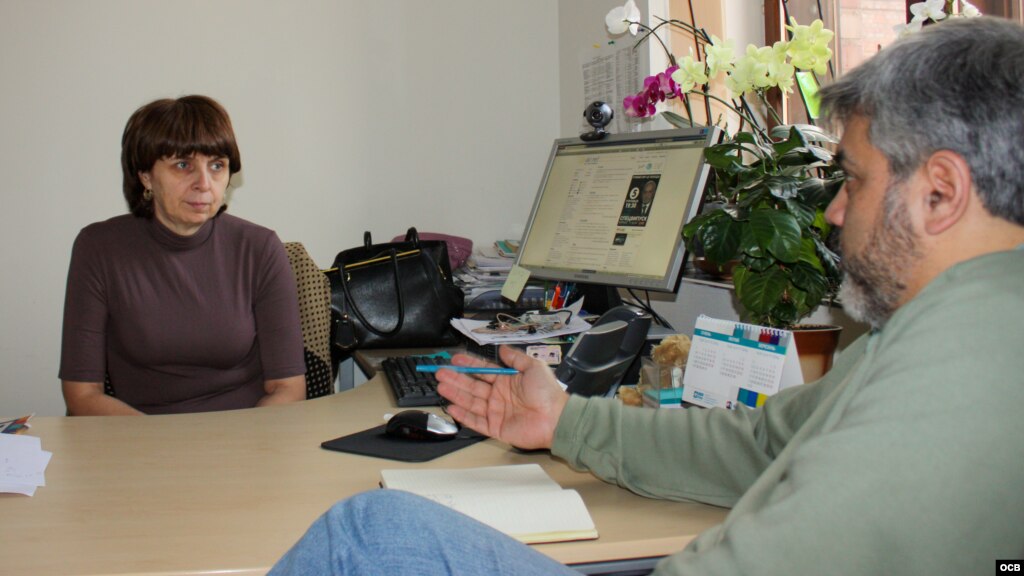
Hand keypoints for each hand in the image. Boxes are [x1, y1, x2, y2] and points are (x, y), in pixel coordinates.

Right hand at [436, 345, 568, 449]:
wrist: (556, 419)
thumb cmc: (547, 393)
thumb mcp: (534, 367)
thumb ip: (516, 358)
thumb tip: (502, 348)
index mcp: (507, 380)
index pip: (483, 370)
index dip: (469, 364)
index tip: (454, 359)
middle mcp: (499, 395)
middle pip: (473, 386)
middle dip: (456, 379)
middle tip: (440, 373)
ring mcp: (496, 412)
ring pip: (471, 402)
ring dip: (455, 394)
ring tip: (441, 387)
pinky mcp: (495, 428)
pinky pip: (475, 421)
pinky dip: (463, 415)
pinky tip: (451, 407)